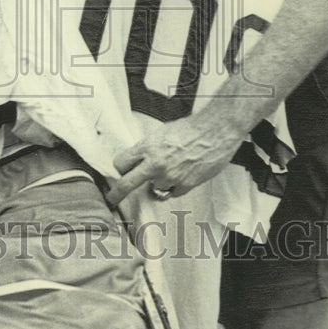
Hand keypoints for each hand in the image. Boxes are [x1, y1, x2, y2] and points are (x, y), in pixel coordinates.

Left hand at [105, 114, 242, 205]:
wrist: (215, 132)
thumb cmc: (192, 129)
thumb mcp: (162, 133)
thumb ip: (149, 148)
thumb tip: (140, 159)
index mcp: (148, 146)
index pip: (121, 163)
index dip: (120, 168)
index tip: (120, 172)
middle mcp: (156, 164)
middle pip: (126, 184)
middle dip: (116, 193)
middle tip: (111, 199)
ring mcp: (169, 177)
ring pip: (154, 188)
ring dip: (158, 182)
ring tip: (172, 168)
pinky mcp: (184, 186)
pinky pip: (172, 192)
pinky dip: (175, 185)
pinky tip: (183, 173)